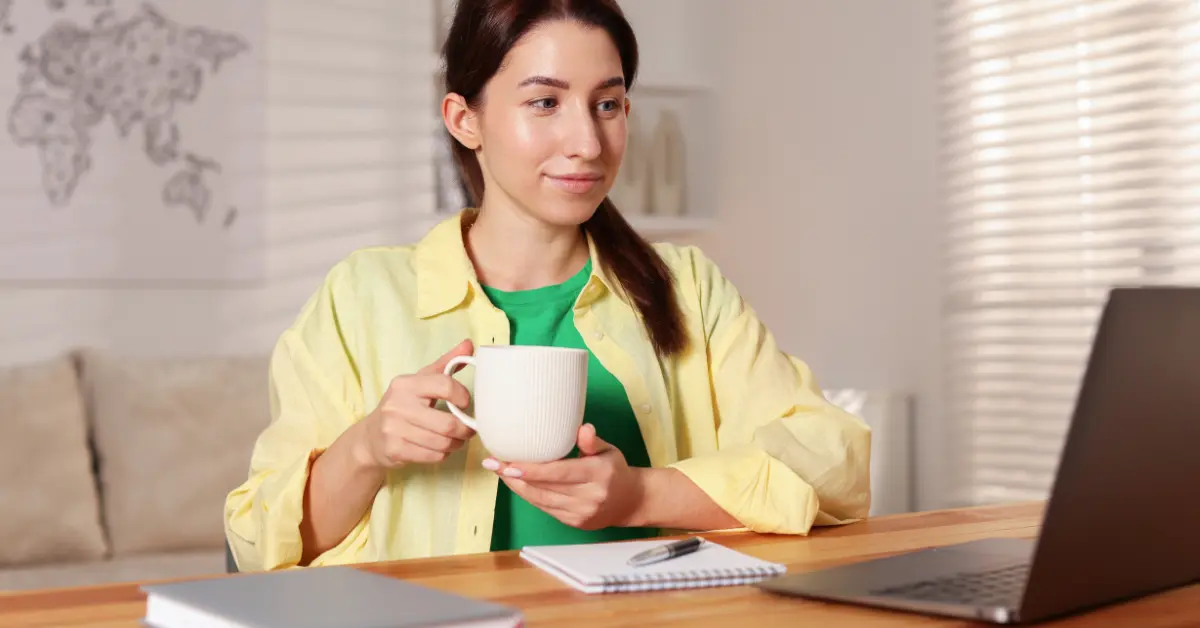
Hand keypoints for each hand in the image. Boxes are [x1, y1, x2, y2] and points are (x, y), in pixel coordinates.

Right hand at [355, 339, 474, 469]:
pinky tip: (441, 448)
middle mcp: (397, 405)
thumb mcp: (420, 381)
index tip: (465, 403)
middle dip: (465, 430)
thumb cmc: (403, 405)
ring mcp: (394, 429)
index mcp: (406, 384)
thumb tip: (469, 344)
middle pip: (447, 423)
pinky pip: (433, 456)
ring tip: (457, 440)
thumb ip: (446, 363)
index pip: (444, 385)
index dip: (462, 396)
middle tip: (468, 429)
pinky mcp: (395, 450)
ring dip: (456, 444)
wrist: (370, 437)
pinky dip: (443, 454)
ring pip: (442, 443)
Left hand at [485, 424, 644, 529]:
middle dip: (515, 476)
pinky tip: (516, 484)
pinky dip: (529, 496)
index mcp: (598, 474)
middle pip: (545, 487)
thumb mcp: (608, 450)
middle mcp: (589, 496)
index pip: (560, 473)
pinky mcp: (574, 523)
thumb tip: (582, 428)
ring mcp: (580, 513)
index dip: (532, 470)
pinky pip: (545, 508)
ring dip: (517, 487)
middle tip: (493, 463)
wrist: (630, 502)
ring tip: (499, 472)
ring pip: (541, 500)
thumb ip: (592, 441)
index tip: (509, 463)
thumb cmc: (615, 470)